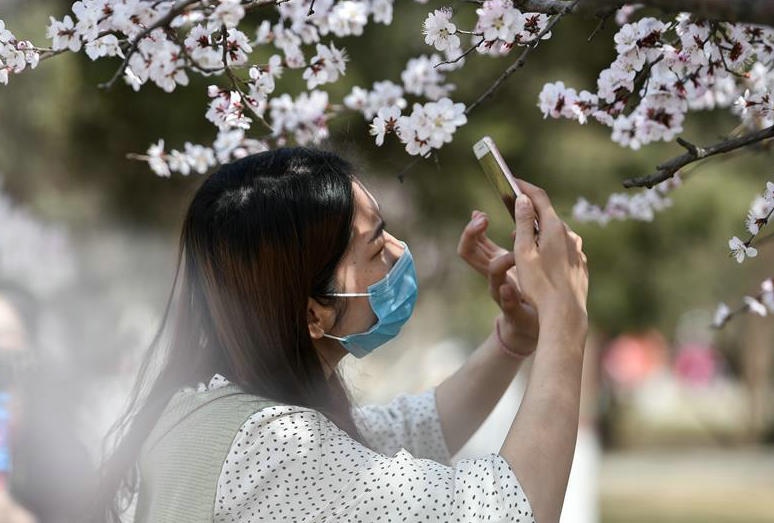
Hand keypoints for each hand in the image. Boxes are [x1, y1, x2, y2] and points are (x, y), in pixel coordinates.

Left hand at [458, 210, 537, 353]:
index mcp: (499, 287)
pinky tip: (480, 213)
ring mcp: (490, 265)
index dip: (504, 259)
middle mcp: (490, 275)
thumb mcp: (523, 317)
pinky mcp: (495, 259)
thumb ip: (512, 304)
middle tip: (483, 218)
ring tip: (480, 214)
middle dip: (472, 234)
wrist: (521, 325)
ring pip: (473, 245)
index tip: (519, 254)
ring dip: (474, 228)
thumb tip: (505, 290)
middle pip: (469, 253)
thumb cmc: (526, 323)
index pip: (493, 269)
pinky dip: (479, 228)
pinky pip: (481, 242)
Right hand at [508, 181, 588, 327]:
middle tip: (513, 216)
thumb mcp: (523, 252)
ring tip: (524, 245)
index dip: (524, 187)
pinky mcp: (580, 266)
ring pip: (556, 235)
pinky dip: (551, 249)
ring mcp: (577, 251)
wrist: (564, 315)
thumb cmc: (540, 285)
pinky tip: (542, 263)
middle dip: (530, 214)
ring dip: (540, 234)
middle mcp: (569, 235)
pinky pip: (564, 250)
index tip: (512, 182)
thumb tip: (523, 200)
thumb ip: (523, 223)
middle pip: (547, 216)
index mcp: (554, 228)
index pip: (538, 198)